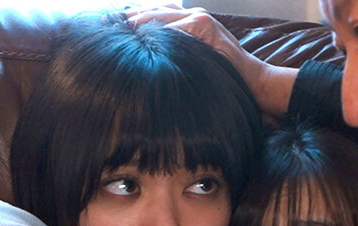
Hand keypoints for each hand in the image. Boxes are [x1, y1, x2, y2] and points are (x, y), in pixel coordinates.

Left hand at [124, 5, 295, 115]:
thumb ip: (174, 52)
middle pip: (153, 12)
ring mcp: (200, 18)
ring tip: (118, 34)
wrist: (252, 82)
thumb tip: (143, 57)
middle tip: (104, 26)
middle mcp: (194, 14)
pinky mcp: (205, 27)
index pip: (154, 15)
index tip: (108, 27)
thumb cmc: (221, 76)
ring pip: (161, 17)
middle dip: (127, 20)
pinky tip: (142, 42)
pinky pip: (175, 29)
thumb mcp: (193, 61)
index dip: (131, 20)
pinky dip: (158, 36)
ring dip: (138, 26)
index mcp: (190, 20)